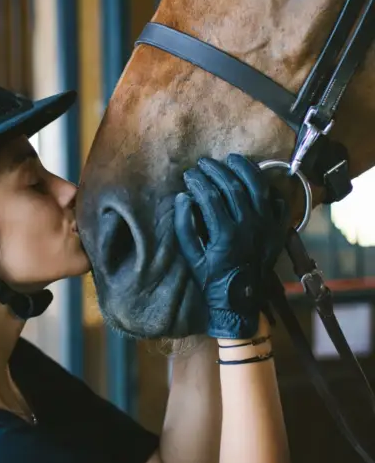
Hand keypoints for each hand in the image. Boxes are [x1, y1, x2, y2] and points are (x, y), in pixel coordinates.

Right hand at [174, 155, 288, 338]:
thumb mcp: (191, 257)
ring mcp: (267, 227)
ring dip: (244, 169)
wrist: (239, 303)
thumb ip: (184, 226)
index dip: (197, 181)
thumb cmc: (211, 280)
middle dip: (216, 170)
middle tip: (203, 163)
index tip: (188, 175)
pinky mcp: (278, 231)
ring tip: (231, 159)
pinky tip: (257, 181)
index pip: (209, 195)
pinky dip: (269, 189)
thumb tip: (183, 197)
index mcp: (225, 234)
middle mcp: (249, 226)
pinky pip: (278, 203)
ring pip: (258, 187)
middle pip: (233, 186)